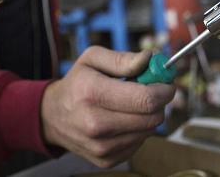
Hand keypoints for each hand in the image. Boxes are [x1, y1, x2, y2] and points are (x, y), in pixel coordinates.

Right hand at [41, 46, 174, 167]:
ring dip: (148, 116)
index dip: (164, 90)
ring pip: (148, 131)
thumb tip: (150, 59)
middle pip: (152, 118)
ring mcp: (100, 146)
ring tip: (131, 105)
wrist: (52, 117)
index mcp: (92, 93)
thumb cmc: (76, 83)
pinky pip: (139, 144)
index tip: (167, 84)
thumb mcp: (92, 59)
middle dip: (159, 103)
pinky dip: (138, 131)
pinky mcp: (105, 160)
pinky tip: (124, 120)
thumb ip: (122, 58)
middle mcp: (95, 124)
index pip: (145, 98)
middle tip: (153, 91)